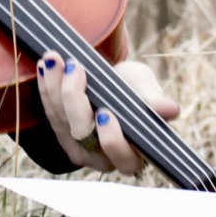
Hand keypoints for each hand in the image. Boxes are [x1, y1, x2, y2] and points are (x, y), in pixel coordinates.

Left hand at [34, 50, 179, 175]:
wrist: (114, 83)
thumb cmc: (135, 89)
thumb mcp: (145, 88)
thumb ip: (154, 99)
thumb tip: (171, 109)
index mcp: (134, 153)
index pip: (123, 156)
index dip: (113, 139)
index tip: (105, 113)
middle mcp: (105, 158)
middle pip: (85, 136)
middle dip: (74, 99)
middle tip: (74, 66)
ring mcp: (80, 149)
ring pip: (62, 122)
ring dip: (55, 87)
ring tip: (54, 58)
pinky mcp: (62, 136)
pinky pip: (50, 114)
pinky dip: (46, 88)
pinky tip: (45, 66)